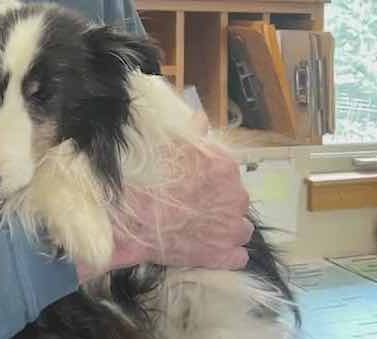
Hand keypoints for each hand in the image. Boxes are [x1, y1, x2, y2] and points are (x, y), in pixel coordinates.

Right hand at [77, 117, 251, 281]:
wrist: (134, 219)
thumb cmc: (150, 180)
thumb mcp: (169, 146)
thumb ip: (192, 132)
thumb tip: (201, 119)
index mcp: (225, 168)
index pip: (230, 175)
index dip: (214, 183)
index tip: (198, 188)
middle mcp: (236, 198)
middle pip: (237, 203)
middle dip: (221, 206)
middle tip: (196, 209)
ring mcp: (232, 230)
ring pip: (242, 230)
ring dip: (227, 230)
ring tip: (204, 231)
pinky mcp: (224, 256)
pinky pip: (238, 257)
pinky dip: (226, 254)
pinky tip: (208, 250)